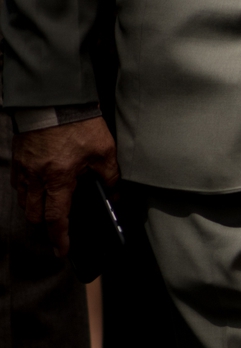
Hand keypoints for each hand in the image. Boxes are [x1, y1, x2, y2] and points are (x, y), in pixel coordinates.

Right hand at [8, 106, 116, 256]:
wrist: (55, 96)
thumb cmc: (80, 122)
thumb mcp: (104, 151)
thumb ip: (110, 177)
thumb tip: (114, 197)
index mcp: (60, 179)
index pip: (56, 219)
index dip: (59, 238)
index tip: (62, 251)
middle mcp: (37, 177)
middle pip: (34, 214)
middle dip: (44, 224)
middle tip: (57, 225)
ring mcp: (25, 167)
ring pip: (23, 199)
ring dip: (34, 206)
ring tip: (48, 204)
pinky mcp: (18, 155)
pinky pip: (17, 181)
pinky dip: (25, 189)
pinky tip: (37, 184)